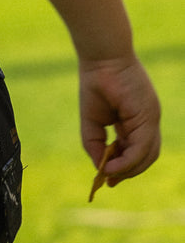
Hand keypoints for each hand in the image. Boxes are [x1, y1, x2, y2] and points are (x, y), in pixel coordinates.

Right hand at [79, 55, 160, 185]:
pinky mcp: (149, 117)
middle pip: (146, 157)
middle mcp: (147, 122)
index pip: (137, 151)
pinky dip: (127, 160)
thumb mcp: (92, 123)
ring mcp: (151, 120)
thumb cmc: (96, 86)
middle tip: (109, 181)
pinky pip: (142, 147)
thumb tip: (101, 168)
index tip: (107, 179)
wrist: (102, 61)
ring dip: (128, 170)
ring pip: (147, 156)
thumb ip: (96, 145)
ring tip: (108, 173)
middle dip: (127, 172)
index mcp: (135, 122)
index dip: (124, 167)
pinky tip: (111, 165)